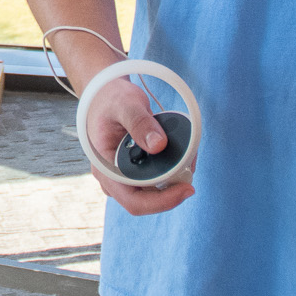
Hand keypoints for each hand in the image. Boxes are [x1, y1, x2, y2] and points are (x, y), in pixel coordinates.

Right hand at [85, 74, 195, 217]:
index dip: (162, 201)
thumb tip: (159, 145)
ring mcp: (122, 176)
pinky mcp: (133, 171)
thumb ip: (140, 123)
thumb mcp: (125, 104)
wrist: (105, 93)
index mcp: (104, 168)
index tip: (187, 188)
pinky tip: (180, 157)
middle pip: (146, 201)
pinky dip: (170, 173)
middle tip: (191, 169)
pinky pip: (154, 181)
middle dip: (172, 190)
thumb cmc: (111, 98)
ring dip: (172, 182)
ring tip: (187, 159)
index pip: (134, 201)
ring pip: (151, 193)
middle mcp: (111, 178)